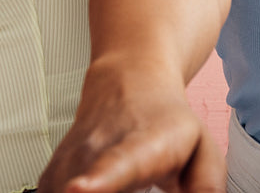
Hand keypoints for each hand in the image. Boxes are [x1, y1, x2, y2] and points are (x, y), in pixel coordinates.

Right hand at [39, 60, 224, 192]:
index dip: (98, 181)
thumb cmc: (166, 121)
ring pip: (60, 190)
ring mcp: (71, 158)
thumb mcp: (203, 148)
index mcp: (139, 146)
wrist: (128, 78)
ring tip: (98, 192)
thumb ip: (205, 185)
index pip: (116, 164)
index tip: (79, 191)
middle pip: (78, 184)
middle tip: (112, 191)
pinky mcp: (53, 171)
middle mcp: (97, 148)